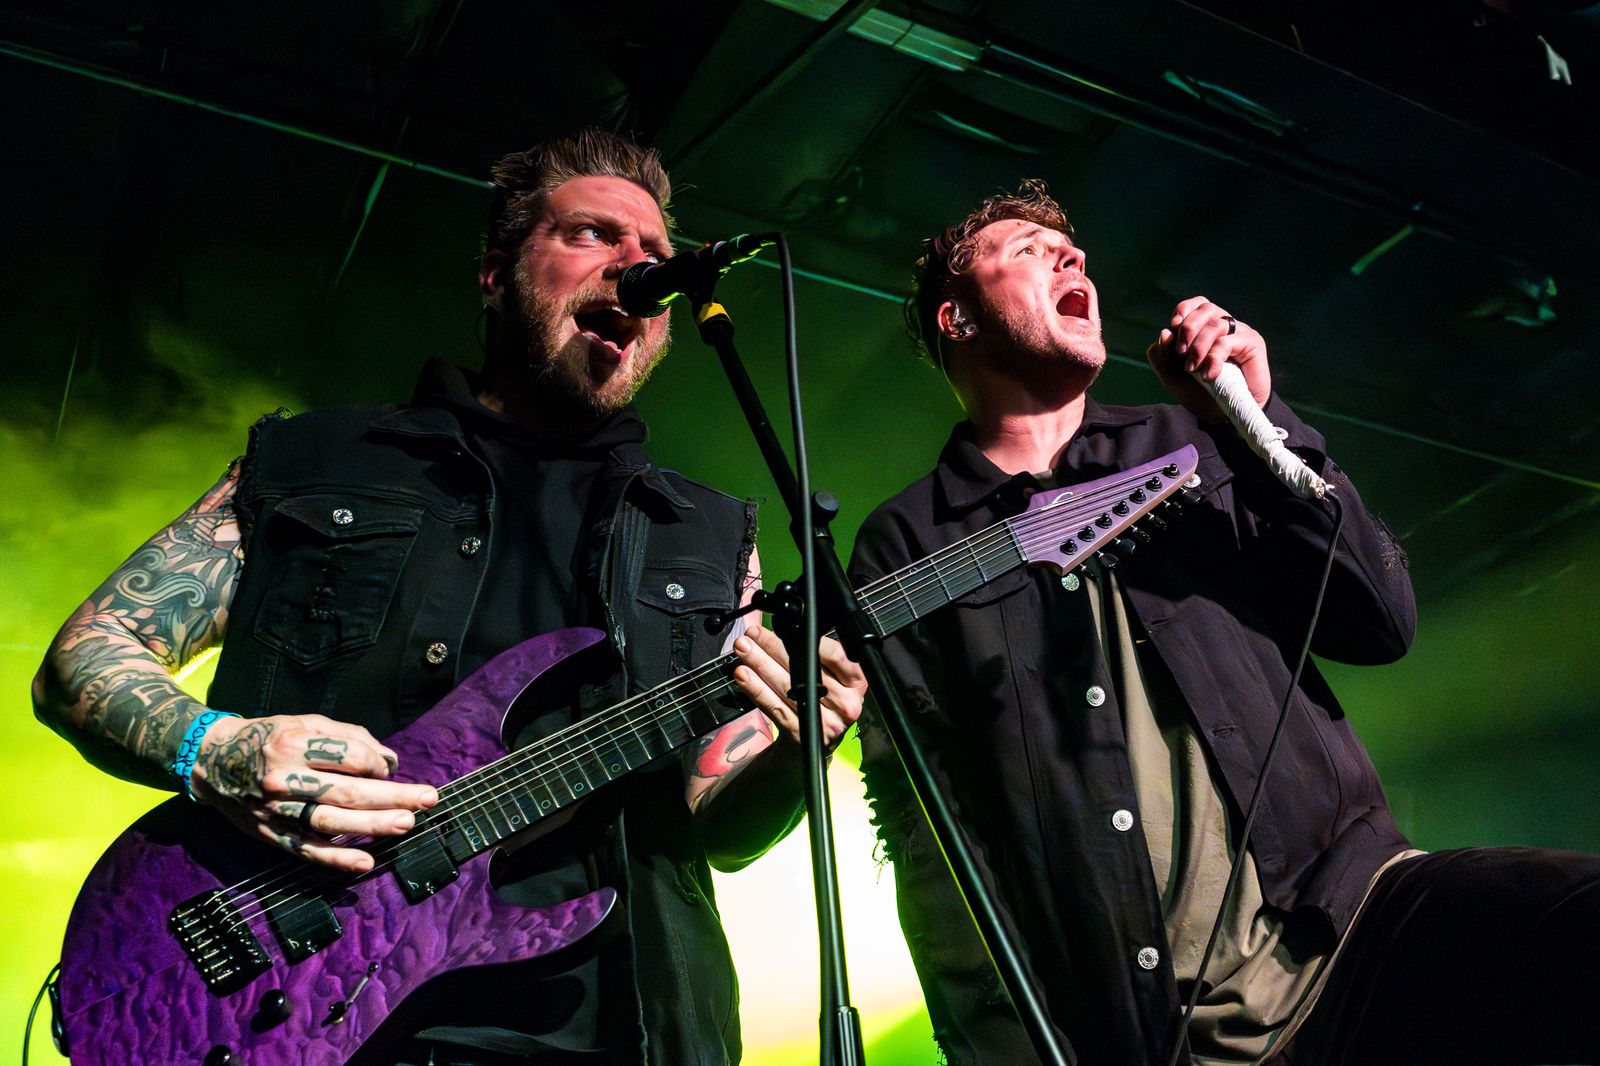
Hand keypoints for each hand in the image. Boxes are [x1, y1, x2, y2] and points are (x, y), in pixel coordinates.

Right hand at [190, 713, 438, 871]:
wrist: (212, 761)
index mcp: (295, 744)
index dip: (379, 763)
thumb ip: (348, 736)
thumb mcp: (305, 722)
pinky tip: (365, 863)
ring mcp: (277, 810)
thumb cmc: (269, 738)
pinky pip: (307, 851)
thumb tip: (388, 760)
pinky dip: (337, 860)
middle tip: (427, 800)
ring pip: (331, 823)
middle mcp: (285, 778)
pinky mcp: (271, 834)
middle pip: (348, 792)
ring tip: (406, 824)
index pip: (351, 757)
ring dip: (373, 827)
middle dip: (392, 797)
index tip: (391, 768)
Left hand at [731, 624, 866, 750]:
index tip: (785, 628)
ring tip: (744, 649)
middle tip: (754, 635)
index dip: (808, 640)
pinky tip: (744, 676)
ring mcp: (824, 722)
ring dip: (761, 665)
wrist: (817, 742)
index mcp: (856, 682)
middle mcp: (845, 703)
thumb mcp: (833, 676)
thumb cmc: (824, 699)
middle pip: (806, 671)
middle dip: (774, 648)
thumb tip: (786, 629)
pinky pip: (775, 707)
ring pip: (787, 687)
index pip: (835, 655)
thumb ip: (818, 656)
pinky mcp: (801, 733)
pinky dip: (756, 689)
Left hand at [1146, 296, 1271, 417]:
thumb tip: (1165, 332)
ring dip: (1198, 346)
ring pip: (1216, 324)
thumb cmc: (1200, 394)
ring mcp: (1240, 333)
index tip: (1172, 326)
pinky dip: (1213, 359)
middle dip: (1188, 327)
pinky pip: (1228, 342)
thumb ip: (1163, 355)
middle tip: (1180, 352)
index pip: (1195, 305)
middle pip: (1206, 308)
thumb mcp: (1173, 375)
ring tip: (1192, 368)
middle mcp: (1224, 326)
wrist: (1224, 416)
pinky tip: (1209, 376)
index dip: (1183, 310)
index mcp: (1205, 328)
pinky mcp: (1253, 343)